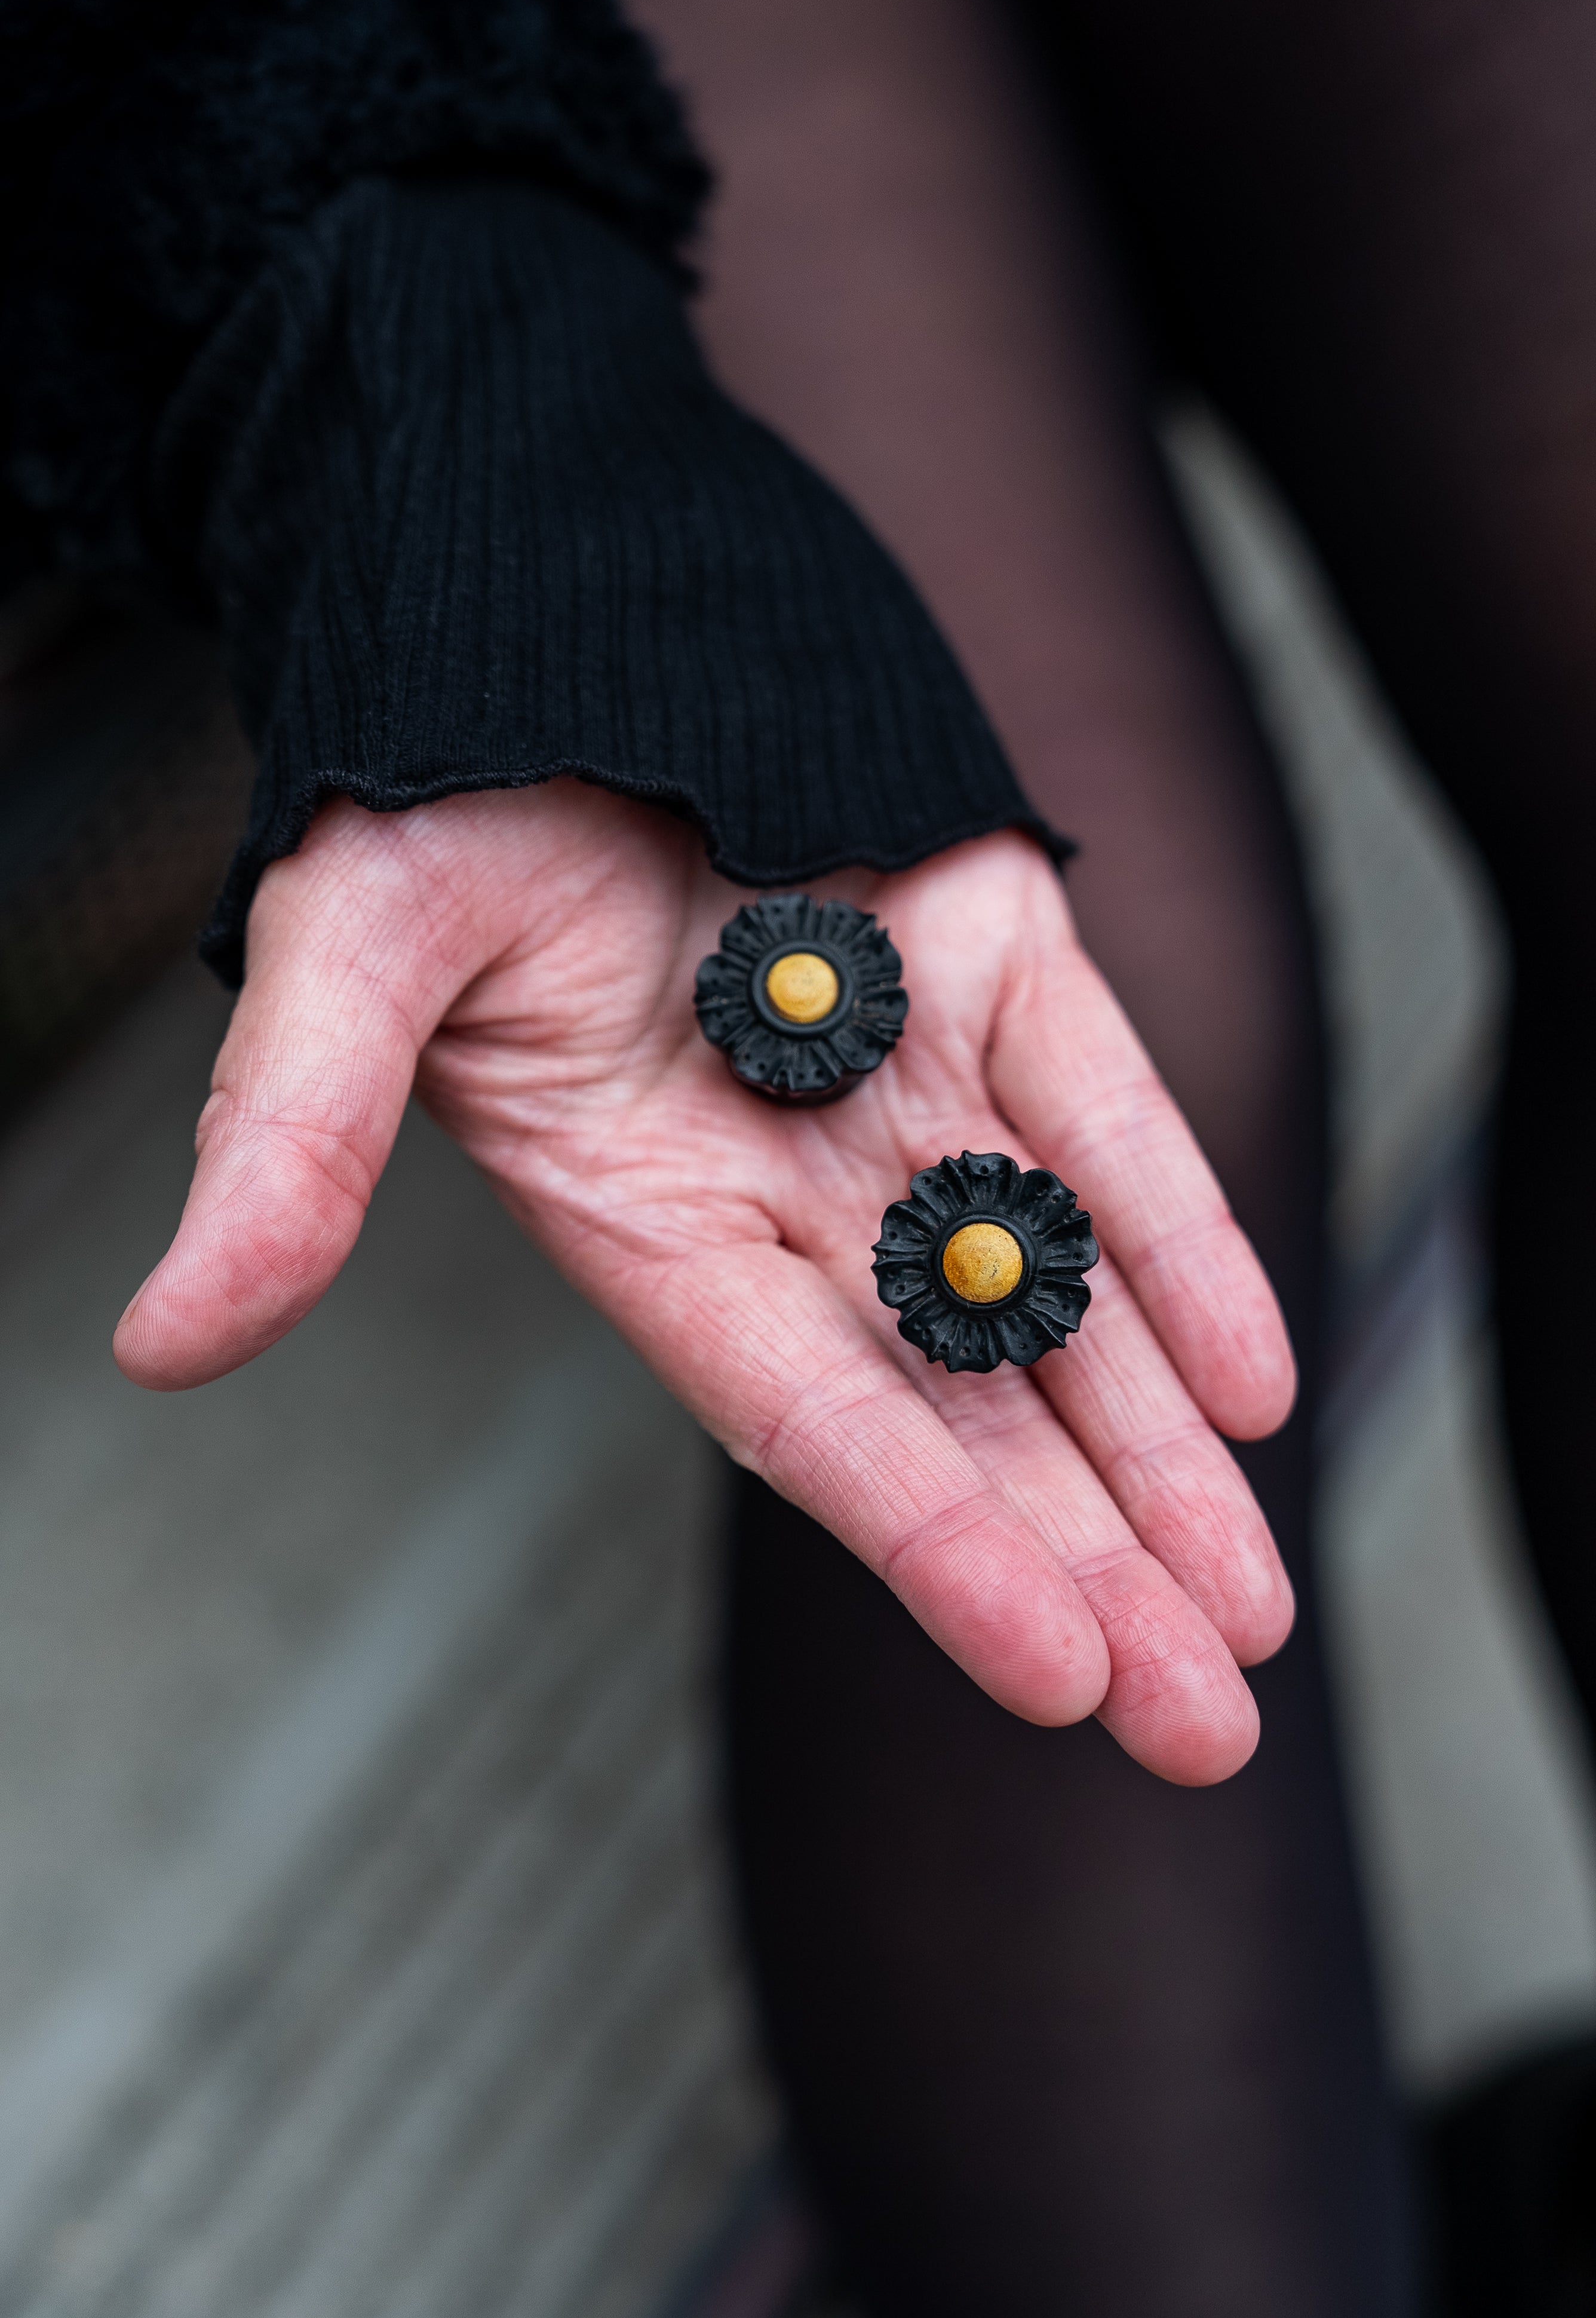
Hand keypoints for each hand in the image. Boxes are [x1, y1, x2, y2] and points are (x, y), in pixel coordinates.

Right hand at [115, 782, 1296, 1781]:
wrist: (533, 595)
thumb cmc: (424, 779)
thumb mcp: (349, 959)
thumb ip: (295, 1146)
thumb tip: (165, 1338)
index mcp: (648, 1208)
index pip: (810, 1411)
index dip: (934, 1544)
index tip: (1061, 1677)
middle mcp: (788, 1172)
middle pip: (958, 1399)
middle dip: (1086, 1559)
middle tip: (1206, 1722)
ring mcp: (901, 1062)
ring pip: (1055, 1288)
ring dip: (1159, 1448)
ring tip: (1254, 1613)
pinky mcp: (988, 944)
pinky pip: (1104, 1106)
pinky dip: (1178, 1234)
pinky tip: (1258, 1380)